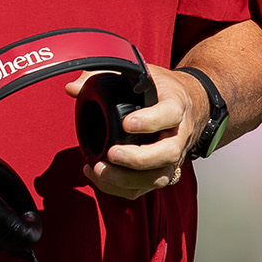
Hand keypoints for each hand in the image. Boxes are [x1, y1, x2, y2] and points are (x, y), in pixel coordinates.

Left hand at [70, 64, 201, 199]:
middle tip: (112, 153)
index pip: (169, 113)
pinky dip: (121, 187)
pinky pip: (147, 188)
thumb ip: (104, 75)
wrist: (188, 103)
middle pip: (169, 152)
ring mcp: (174, 156)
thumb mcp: (139, 72)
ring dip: (128, 179)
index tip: (126, 123)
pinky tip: (99, 176)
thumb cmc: (159, 88)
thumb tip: (73, 88)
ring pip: (160, 176)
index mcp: (175, 104)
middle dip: (139, 158)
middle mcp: (179, 133)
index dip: (150, 121)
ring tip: (100, 170)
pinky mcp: (162, 171)